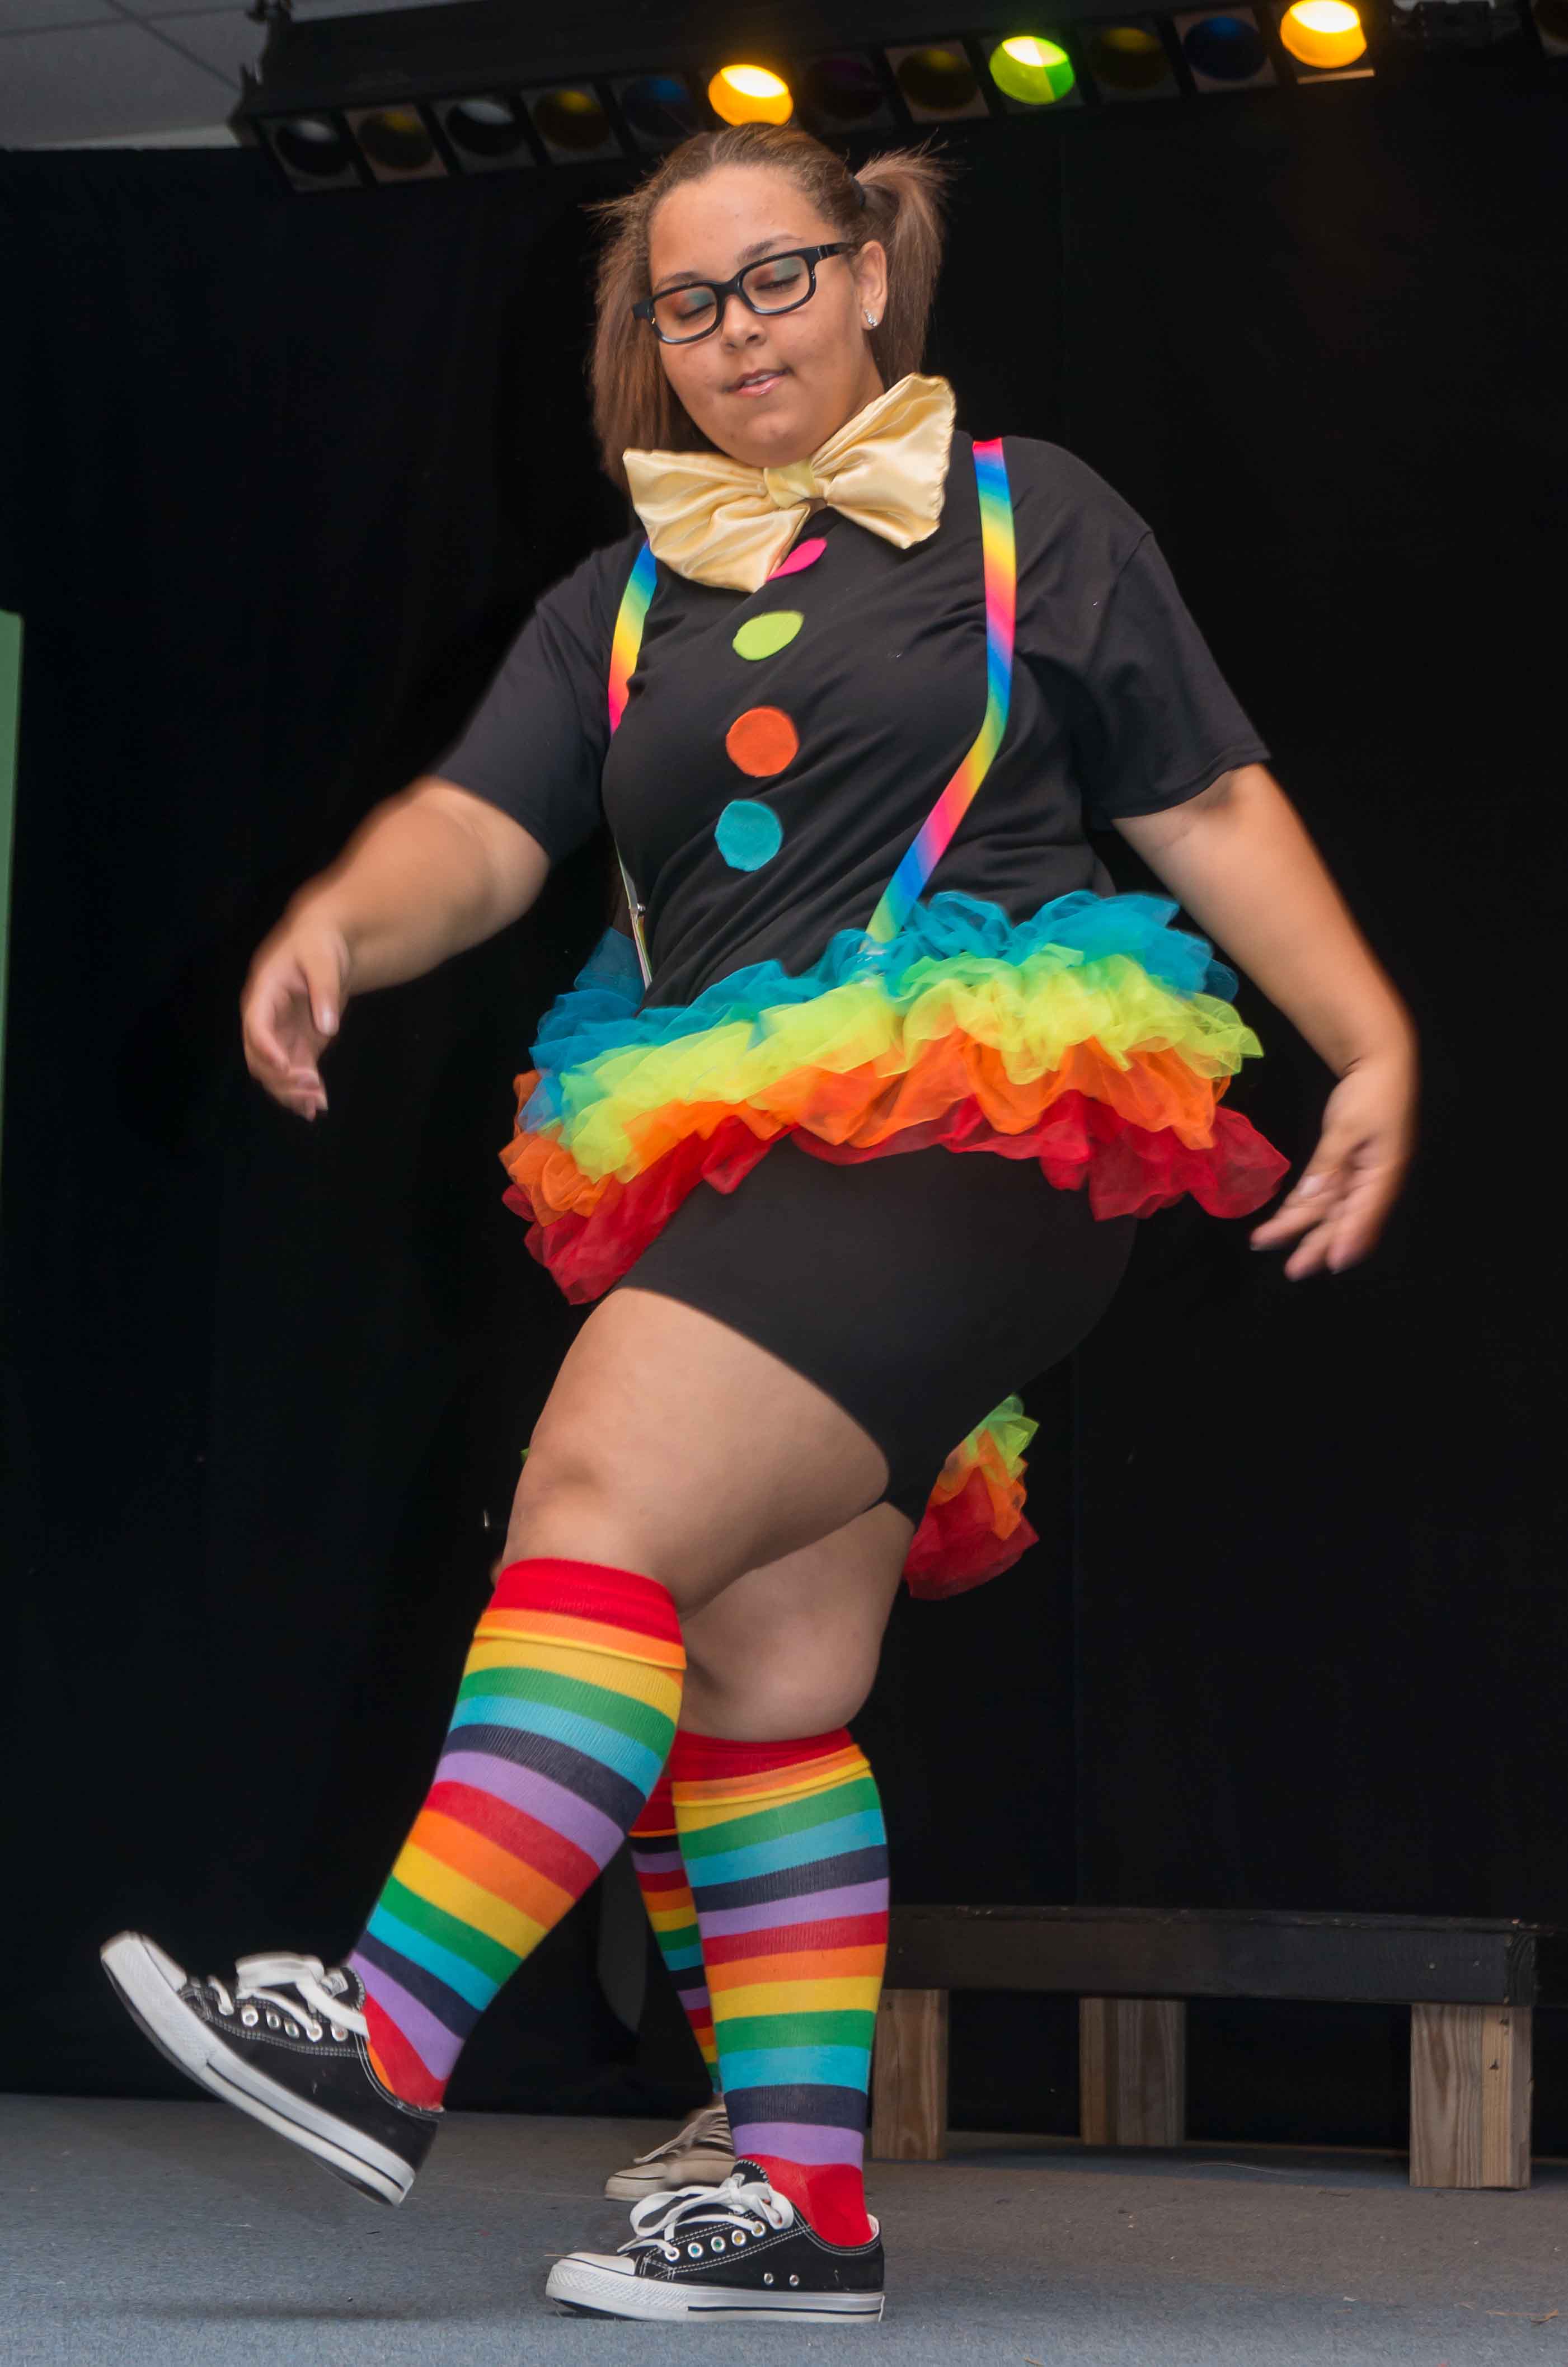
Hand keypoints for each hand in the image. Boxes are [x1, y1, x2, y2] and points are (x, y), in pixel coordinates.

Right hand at [240, 907, 351, 1119]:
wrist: (325, 944)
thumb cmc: (319, 944)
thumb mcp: (324, 959)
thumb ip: (325, 991)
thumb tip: (327, 1028)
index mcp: (262, 994)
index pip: (255, 1025)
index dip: (267, 1048)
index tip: (287, 1065)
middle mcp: (264, 1019)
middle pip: (259, 1057)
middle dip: (282, 1078)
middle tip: (313, 1088)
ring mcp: (280, 1035)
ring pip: (273, 1073)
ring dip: (292, 1092)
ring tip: (318, 1104)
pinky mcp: (297, 1045)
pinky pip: (293, 1073)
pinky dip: (302, 1091)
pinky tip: (317, 1108)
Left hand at [1249, 1042, 1417, 1279]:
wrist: (1380, 1062)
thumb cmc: (1372, 1092)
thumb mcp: (1348, 1126)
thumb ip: (1329, 1163)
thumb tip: (1312, 1198)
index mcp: (1384, 1172)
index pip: (1364, 1213)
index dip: (1348, 1240)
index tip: (1331, 1264)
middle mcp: (1372, 1179)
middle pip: (1343, 1219)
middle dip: (1317, 1244)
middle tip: (1293, 1270)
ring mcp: (1358, 1173)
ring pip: (1328, 1209)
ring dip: (1300, 1226)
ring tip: (1267, 1241)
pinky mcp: (1345, 1164)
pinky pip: (1323, 1192)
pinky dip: (1303, 1205)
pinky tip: (1282, 1220)